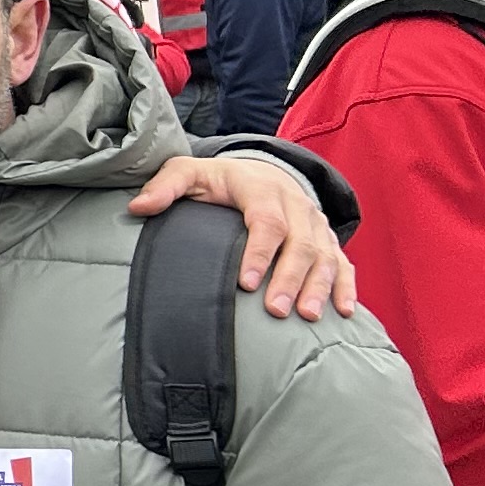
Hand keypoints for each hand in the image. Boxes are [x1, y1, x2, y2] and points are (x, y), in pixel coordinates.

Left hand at [131, 151, 357, 318]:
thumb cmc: (218, 179)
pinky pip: (343, 262)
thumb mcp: (187, 172)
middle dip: (290, 278)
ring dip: (319, 287)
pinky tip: (344, 311)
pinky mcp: (327, 238)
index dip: (259, 253)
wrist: (262, 169)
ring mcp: (316, 223)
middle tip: (276, 310)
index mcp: (262, 189)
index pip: (266, 222)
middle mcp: (296, 205)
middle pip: (300, 244)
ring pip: (325, 256)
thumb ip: (164, 186)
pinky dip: (346, 286)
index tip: (246, 284)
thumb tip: (138, 207)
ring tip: (308, 316)